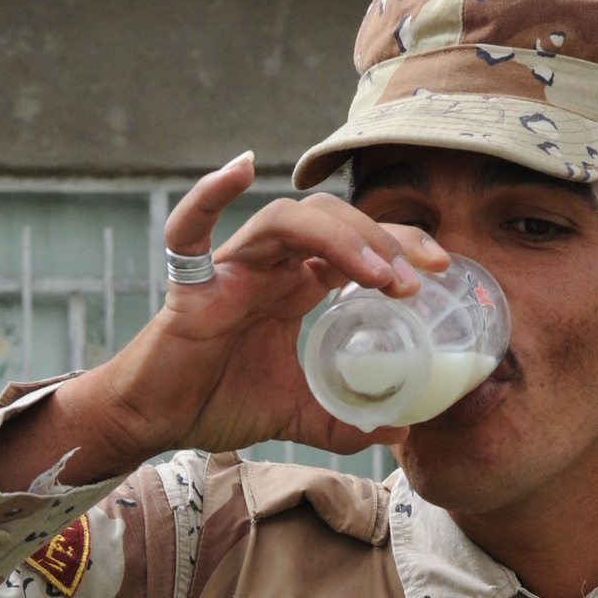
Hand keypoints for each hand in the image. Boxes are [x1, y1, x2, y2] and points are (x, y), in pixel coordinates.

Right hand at [0, 154, 450, 490]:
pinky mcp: (193, 284)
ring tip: (378, 273)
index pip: (356, 245)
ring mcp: (231, 268)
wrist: (156, 421)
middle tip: (421, 274)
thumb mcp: (296, 414)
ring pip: (288, 220)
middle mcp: (268, 266)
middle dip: (383, 239)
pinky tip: (240, 165)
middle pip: (333, 222)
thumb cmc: (216, 403)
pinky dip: (210, 192)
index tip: (441, 268)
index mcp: (294, 286)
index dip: (400, 246)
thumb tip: (400, 432)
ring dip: (339, 237)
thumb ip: (343, 422)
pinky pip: (192, 226)